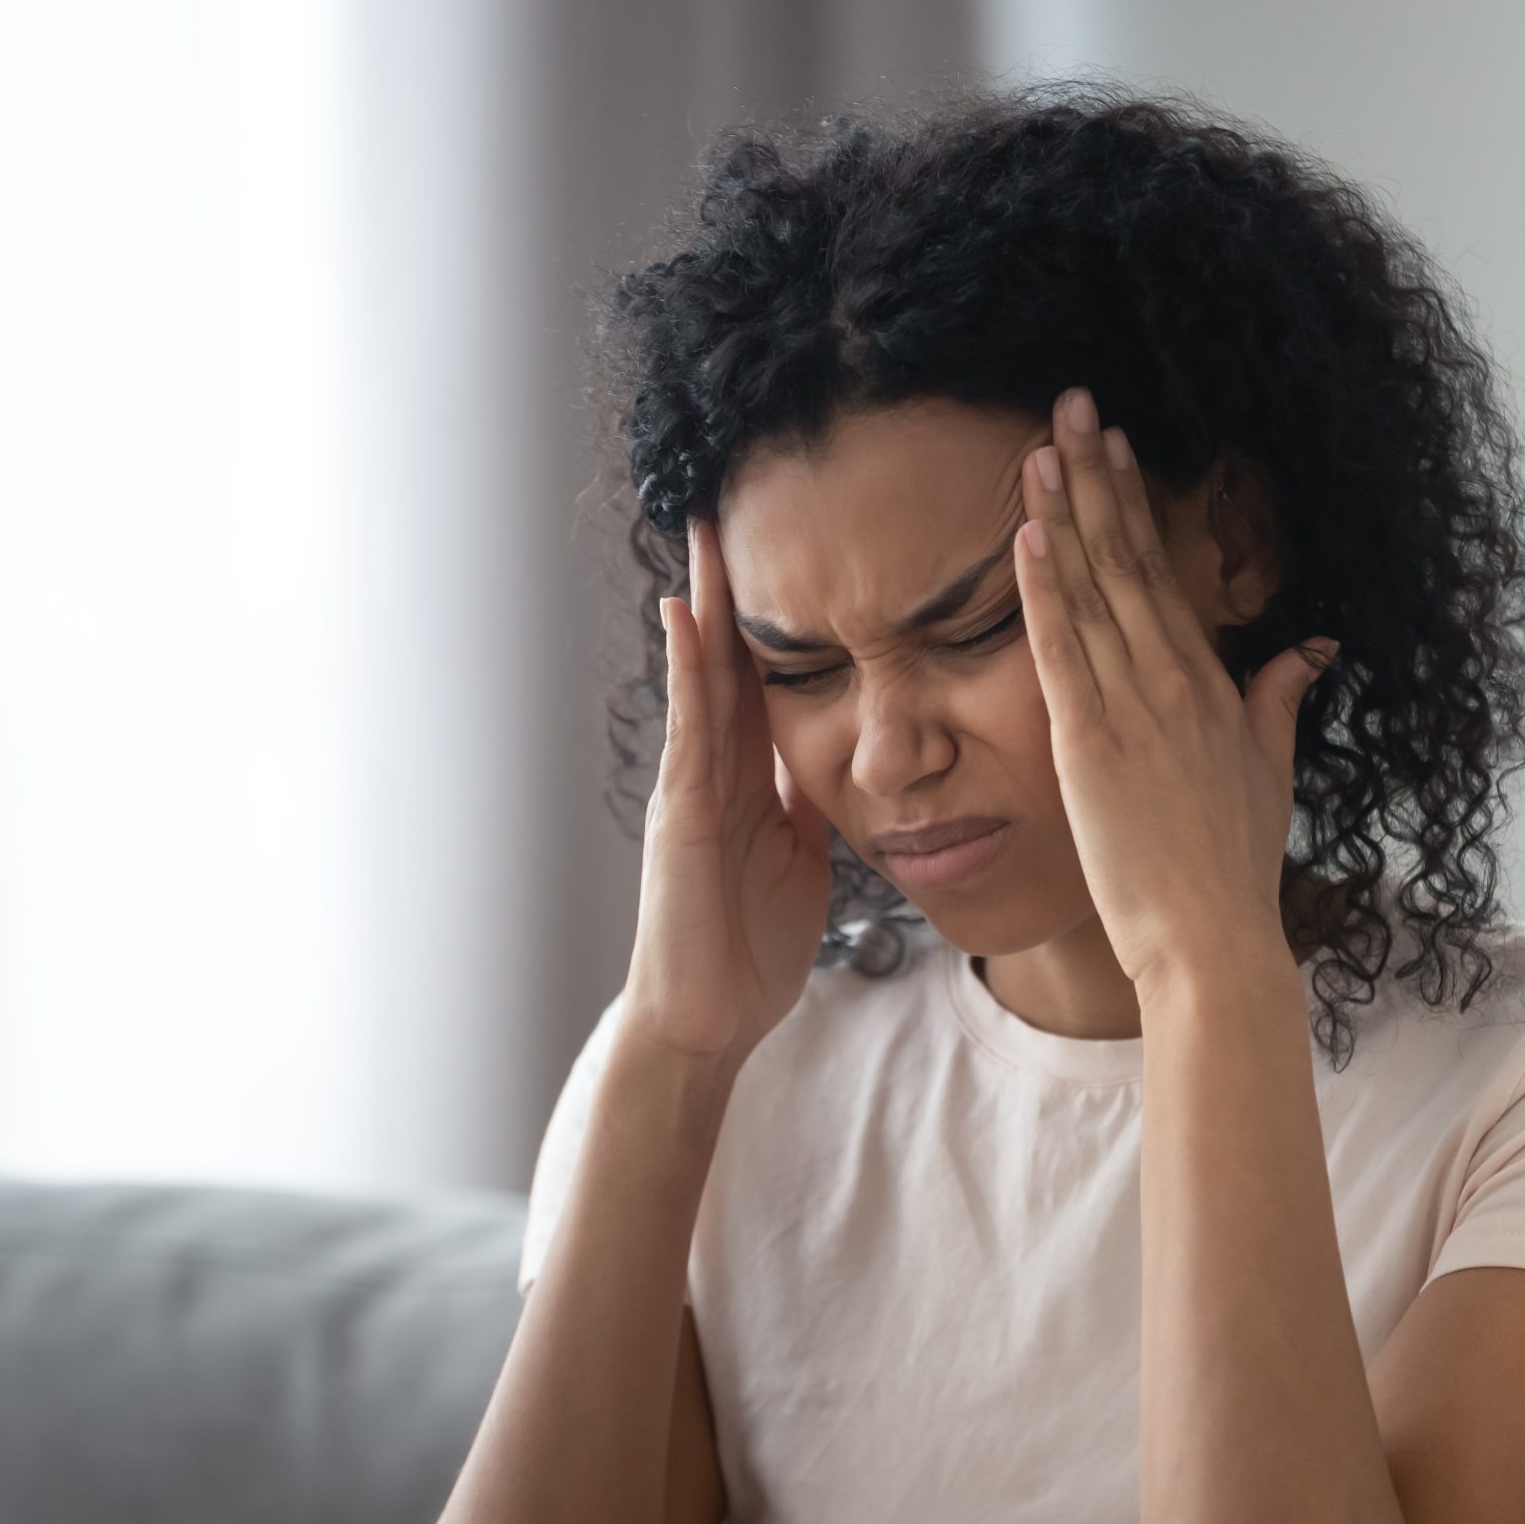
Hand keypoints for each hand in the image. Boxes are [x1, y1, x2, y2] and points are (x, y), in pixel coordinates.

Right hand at [624, 516, 835, 1070]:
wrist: (708, 1019)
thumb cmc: (748, 948)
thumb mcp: (800, 858)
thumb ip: (808, 804)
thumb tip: (843, 763)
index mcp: (747, 778)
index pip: (762, 678)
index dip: (775, 615)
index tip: (790, 548)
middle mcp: (711, 769)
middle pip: (726, 659)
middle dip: (733, 586)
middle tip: (735, 504)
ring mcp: (690, 786)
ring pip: (701, 677)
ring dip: (704, 603)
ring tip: (705, 533)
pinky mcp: (681, 813)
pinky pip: (687, 727)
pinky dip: (688, 670)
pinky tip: (688, 617)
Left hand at [1013, 388, 1335, 1005]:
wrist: (1213, 938)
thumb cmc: (1235, 867)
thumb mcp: (1271, 771)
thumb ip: (1281, 700)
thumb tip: (1312, 649)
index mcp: (1208, 683)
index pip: (1161, 571)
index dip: (1131, 503)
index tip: (1111, 445)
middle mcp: (1172, 680)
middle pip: (1125, 557)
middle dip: (1094, 476)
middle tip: (1069, 404)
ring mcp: (1133, 708)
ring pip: (1092, 588)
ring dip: (1064, 510)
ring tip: (1039, 445)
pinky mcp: (1091, 744)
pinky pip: (1062, 650)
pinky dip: (1045, 588)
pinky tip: (1030, 534)